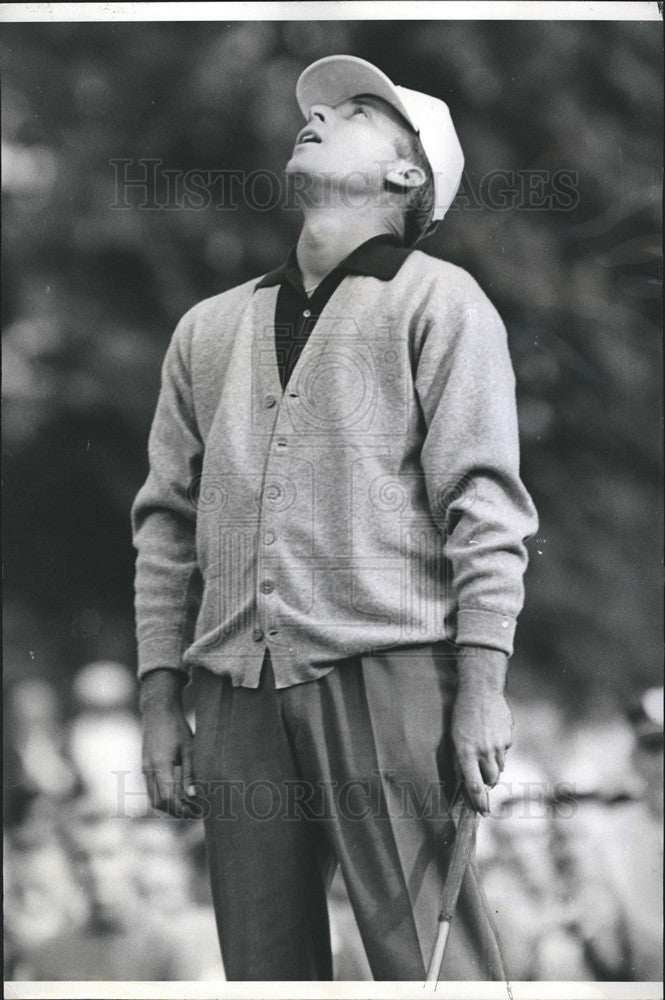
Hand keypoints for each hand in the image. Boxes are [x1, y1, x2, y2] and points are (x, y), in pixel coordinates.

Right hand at [140, 668, 196, 818]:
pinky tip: (178, 793)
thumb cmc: (176, 727)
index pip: (167, 798)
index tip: (197, 811)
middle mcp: (148, 770)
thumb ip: (189, 772)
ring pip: (153, 798)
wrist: (158, 710)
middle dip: (176, 811)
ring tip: (189, 805)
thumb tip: (193, 795)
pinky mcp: (145, 766)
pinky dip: (164, 796)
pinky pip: (152, 789)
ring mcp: (144, 768)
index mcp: (160, 766)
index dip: (181, 809)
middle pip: (159, 803)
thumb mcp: (188, 748)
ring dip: (169, 806)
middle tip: (195, 811)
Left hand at [452, 646, 512, 814]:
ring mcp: (498, 745)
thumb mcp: (454, 737)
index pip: (474, 785)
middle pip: (491, 780)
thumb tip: (464, 781)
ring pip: (499, 767)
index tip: (483, 813)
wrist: (481, 691)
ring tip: (486, 750)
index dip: (479, 803)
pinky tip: (492, 736)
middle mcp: (483, 751)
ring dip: (493, 766)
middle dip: (487, 782)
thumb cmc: (462, 714)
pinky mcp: (508, 738)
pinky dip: (499, 750)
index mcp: (466, 753)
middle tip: (483, 776)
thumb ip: (459, 760)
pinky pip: (505, 752)